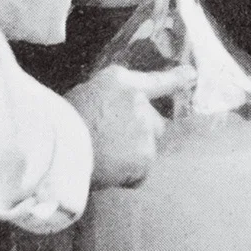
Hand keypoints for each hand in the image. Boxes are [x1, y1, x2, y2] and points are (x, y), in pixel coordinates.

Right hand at [66, 64, 196, 187]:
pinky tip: (107, 170)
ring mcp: (145, 129)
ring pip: (146, 147)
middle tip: (110, 140)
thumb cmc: (64, 123)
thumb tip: (130, 103)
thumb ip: (114, 95)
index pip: (158, 80)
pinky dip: (128, 175)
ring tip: (103, 155)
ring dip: (132, 153)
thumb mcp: (86, 95)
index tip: (192, 76)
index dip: (177, 78)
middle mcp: (140, 102)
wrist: (57, 149)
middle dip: (139, 133)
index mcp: (122, 82)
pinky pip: (140, 171)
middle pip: (154, 122)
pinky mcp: (145, 156)